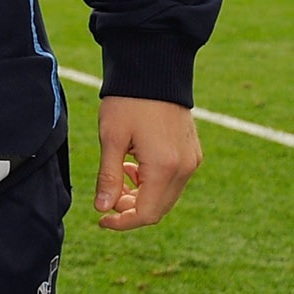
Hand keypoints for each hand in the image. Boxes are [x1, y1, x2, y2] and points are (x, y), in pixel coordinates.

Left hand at [93, 97, 199, 230]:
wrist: (154, 71)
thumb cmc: (128, 102)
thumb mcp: (111, 139)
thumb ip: (108, 177)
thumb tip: (103, 209)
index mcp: (164, 167)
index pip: (146, 214)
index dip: (122, 222)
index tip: (101, 218)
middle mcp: (184, 168)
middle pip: (159, 209)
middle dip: (131, 209)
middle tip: (107, 194)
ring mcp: (192, 160)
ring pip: (166, 196)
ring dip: (141, 195)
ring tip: (118, 172)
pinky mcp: (192, 153)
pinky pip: (174, 181)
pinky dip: (152, 182)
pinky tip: (133, 165)